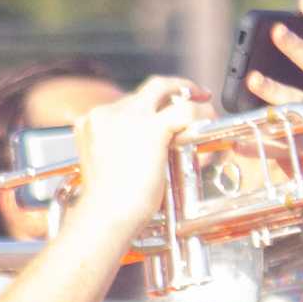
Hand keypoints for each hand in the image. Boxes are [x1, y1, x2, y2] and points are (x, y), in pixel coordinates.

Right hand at [66, 76, 203, 234]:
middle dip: (174, 88)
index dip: (152, 103)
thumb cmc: (108, 203)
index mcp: (93, 121)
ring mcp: (128, 117)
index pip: (128, 101)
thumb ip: (120, 147)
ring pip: (165, 89)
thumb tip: (144, 146)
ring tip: (205, 106)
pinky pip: (184, 110)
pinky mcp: (151, 128)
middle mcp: (108, 112)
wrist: (107, 214)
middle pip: (146, 88)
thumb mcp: (106, 165)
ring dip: (188, 97)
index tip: (167, 105)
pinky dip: (201, 111)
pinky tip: (209, 116)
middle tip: (195, 94)